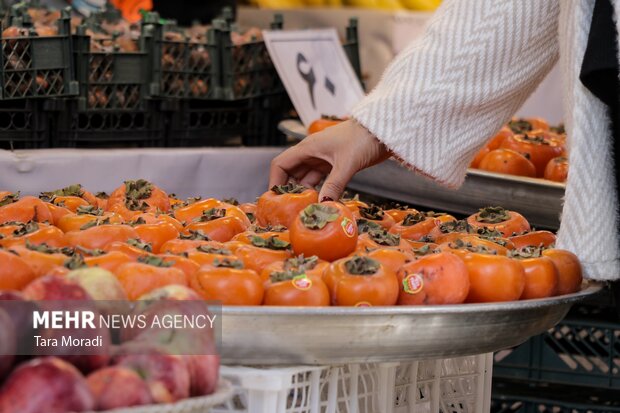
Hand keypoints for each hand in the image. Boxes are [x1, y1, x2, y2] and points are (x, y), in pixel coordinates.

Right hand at [269, 120, 390, 200]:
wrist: (384, 129)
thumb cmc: (364, 138)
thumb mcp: (347, 163)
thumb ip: (334, 185)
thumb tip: (322, 205)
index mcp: (308, 148)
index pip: (281, 164)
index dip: (275, 181)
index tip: (275, 200)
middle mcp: (312, 152)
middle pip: (291, 173)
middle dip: (289, 191)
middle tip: (290, 210)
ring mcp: (323, 158)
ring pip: (306, 178)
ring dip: (304, 193)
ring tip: (305, 209)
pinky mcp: (336, 164)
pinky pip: (321, 180)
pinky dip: (319, 191)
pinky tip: (321, 202)